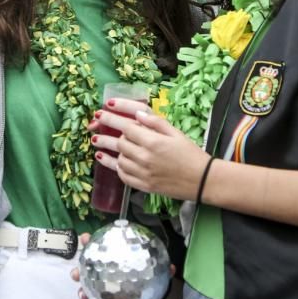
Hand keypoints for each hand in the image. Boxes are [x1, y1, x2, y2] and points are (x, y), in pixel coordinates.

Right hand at [72, 232, 176, 298]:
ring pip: (86, 277)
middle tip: (78, 267)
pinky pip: (93, 293)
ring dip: (81, 282)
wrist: (148, 287)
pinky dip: (90, 296)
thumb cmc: (147, 269)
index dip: (89, 240)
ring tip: (81, 289)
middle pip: (87, 260)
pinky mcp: (103, 291)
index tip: (85, 238)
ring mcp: (101, 277)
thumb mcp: (154, 266)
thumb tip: (171, 268)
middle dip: (80, 263)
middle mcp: (104, 263)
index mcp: (114, 252)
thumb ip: (162, 267)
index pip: (99, 242)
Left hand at [90, 101, 206, 201]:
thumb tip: (136, 114)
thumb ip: (155, 122)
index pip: (126, 127)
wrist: (202, 180)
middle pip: (119, 143)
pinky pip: (123, 176)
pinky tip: (111, 161)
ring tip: (98, 143)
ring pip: (119, 159)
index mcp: (153, 142)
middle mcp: (145, 158)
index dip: (112, 118)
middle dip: (107, 133)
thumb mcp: (175, 132)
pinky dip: (116, 167)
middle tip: (94, 127)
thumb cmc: (191, 154)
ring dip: (109, 151)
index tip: (102, 112)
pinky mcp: (144, 186)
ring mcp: (143, 174)